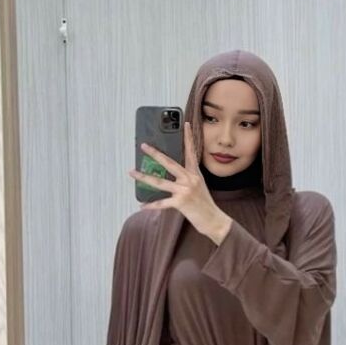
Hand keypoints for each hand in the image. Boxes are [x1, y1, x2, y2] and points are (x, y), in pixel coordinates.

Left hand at [128, 122, 232, 244]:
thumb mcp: (199, 186)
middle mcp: (190, 179)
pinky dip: (151, 205)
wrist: (214, 220)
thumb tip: (170, 174)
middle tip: (143, 145)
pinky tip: (141, 205)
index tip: (185, 124)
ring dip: (144, 177)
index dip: (188, 137)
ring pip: (160, 182)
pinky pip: (161, 203)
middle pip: (169, 163)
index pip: (191, 151)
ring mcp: (185, 190)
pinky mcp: (181, 203)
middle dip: (155, 154)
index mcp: (195, 173)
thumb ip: (187, 178)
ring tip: (132, 172)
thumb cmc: (205, 204)